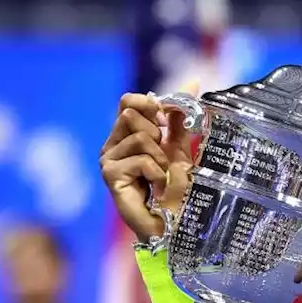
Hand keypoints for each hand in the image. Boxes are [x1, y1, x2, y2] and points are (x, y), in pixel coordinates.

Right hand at [99, 91, 195, 241]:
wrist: (174, 222)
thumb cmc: (176, 188)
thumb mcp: (180, 147)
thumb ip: (180, 117)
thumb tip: (193, 81)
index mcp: (126, 134)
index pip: (128, 101)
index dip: (149, 104)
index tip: (164, 120)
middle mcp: (113, 144)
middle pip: (131, 114)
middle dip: (157, 135)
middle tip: (163, 158)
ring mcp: (108, 159)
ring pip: (140, 137)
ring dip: (161, 158)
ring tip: (162, 176)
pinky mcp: (110, 175)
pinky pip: (141, 159)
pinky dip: (158, 173)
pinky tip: (157, 187)